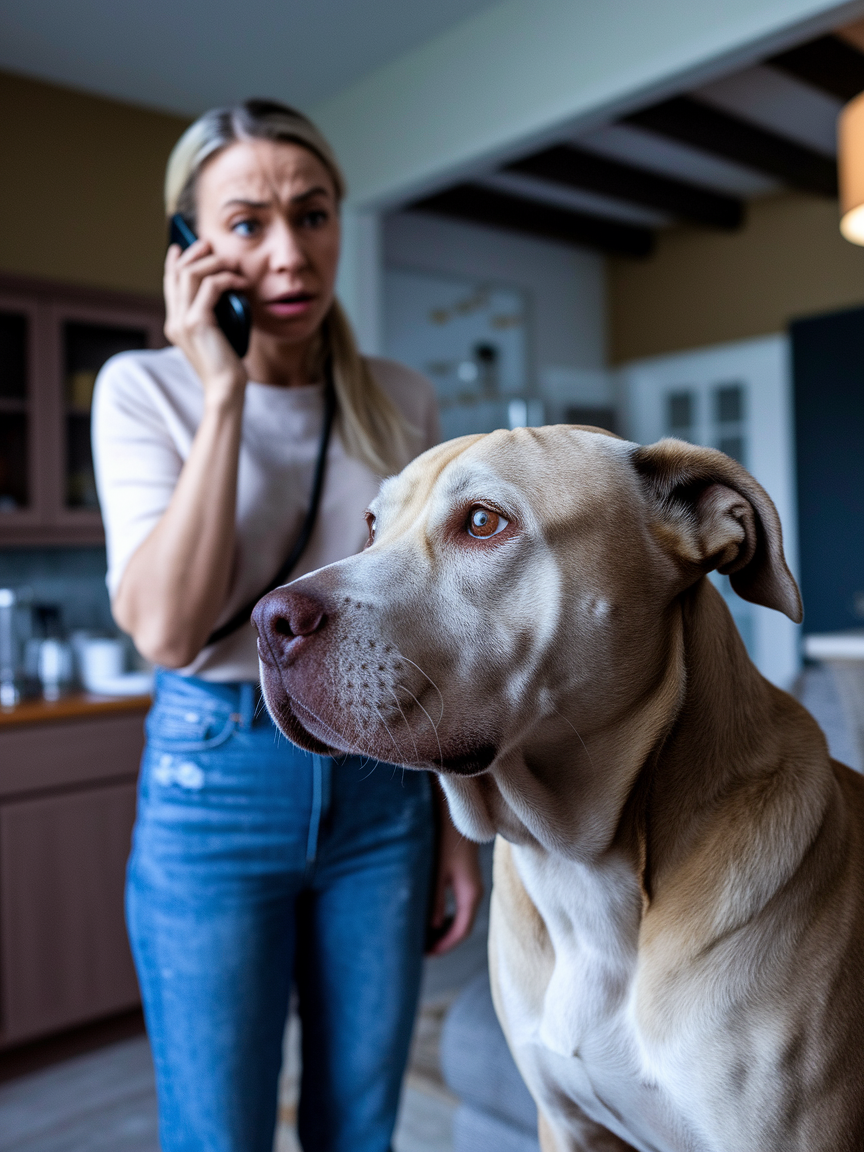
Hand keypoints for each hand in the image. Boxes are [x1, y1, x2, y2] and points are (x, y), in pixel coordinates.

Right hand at [163, 239, 249, 408]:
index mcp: (175, 324)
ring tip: (230, 263)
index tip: (180, 246)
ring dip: (212, 262)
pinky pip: (212, 286)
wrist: (225, 389)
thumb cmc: (226, 365)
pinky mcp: (197, 322)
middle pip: (178, 273)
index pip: (169, 285)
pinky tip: (241, 283)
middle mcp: (174, 321)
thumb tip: (222, 288)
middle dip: (194, 254)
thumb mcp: (216, 334)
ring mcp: (183, 321)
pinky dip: (227, 279)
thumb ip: (212, 314)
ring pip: (191, 274)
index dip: (174, 263)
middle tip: (210, 244)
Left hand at [427, 786, 483, 955]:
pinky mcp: (465, 875)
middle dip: (443, 940)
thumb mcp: (437, 870)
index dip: (444, 945)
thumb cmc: (445, 837)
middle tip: (421, 949)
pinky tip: (430, 914)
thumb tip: (431, 927)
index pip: (461, 930)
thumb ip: (435, 899)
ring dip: (444, 927)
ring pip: (460, 915)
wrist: (459, 811)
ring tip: (423, 935)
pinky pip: (458, 904)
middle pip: (462, 926)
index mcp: (470, 893)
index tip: (425, 954)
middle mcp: (474, 891)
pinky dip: (446, 914)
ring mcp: (471, 883)